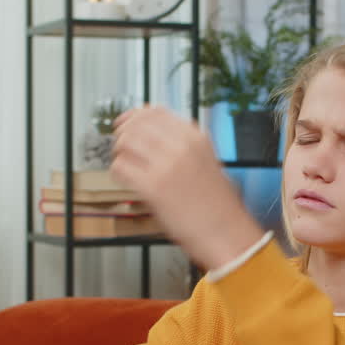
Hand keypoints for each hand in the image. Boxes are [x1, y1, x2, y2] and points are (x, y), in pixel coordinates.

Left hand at [111, 106, 264, 269]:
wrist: (225, 232)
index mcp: (195, 137)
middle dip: (123, 133)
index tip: (127, 123)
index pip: (155, 112)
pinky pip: (121, 168)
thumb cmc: (218, 204)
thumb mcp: (207, 161)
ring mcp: (166, 166)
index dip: (136, 116)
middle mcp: (181, 146)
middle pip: (136, 124)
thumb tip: (153, 134)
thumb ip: (183, 145)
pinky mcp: (153, 188)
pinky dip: (118, 172)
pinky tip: (127, 180)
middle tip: (121, 145)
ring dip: (119, 152)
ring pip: (125, 142)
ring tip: (125, 164)